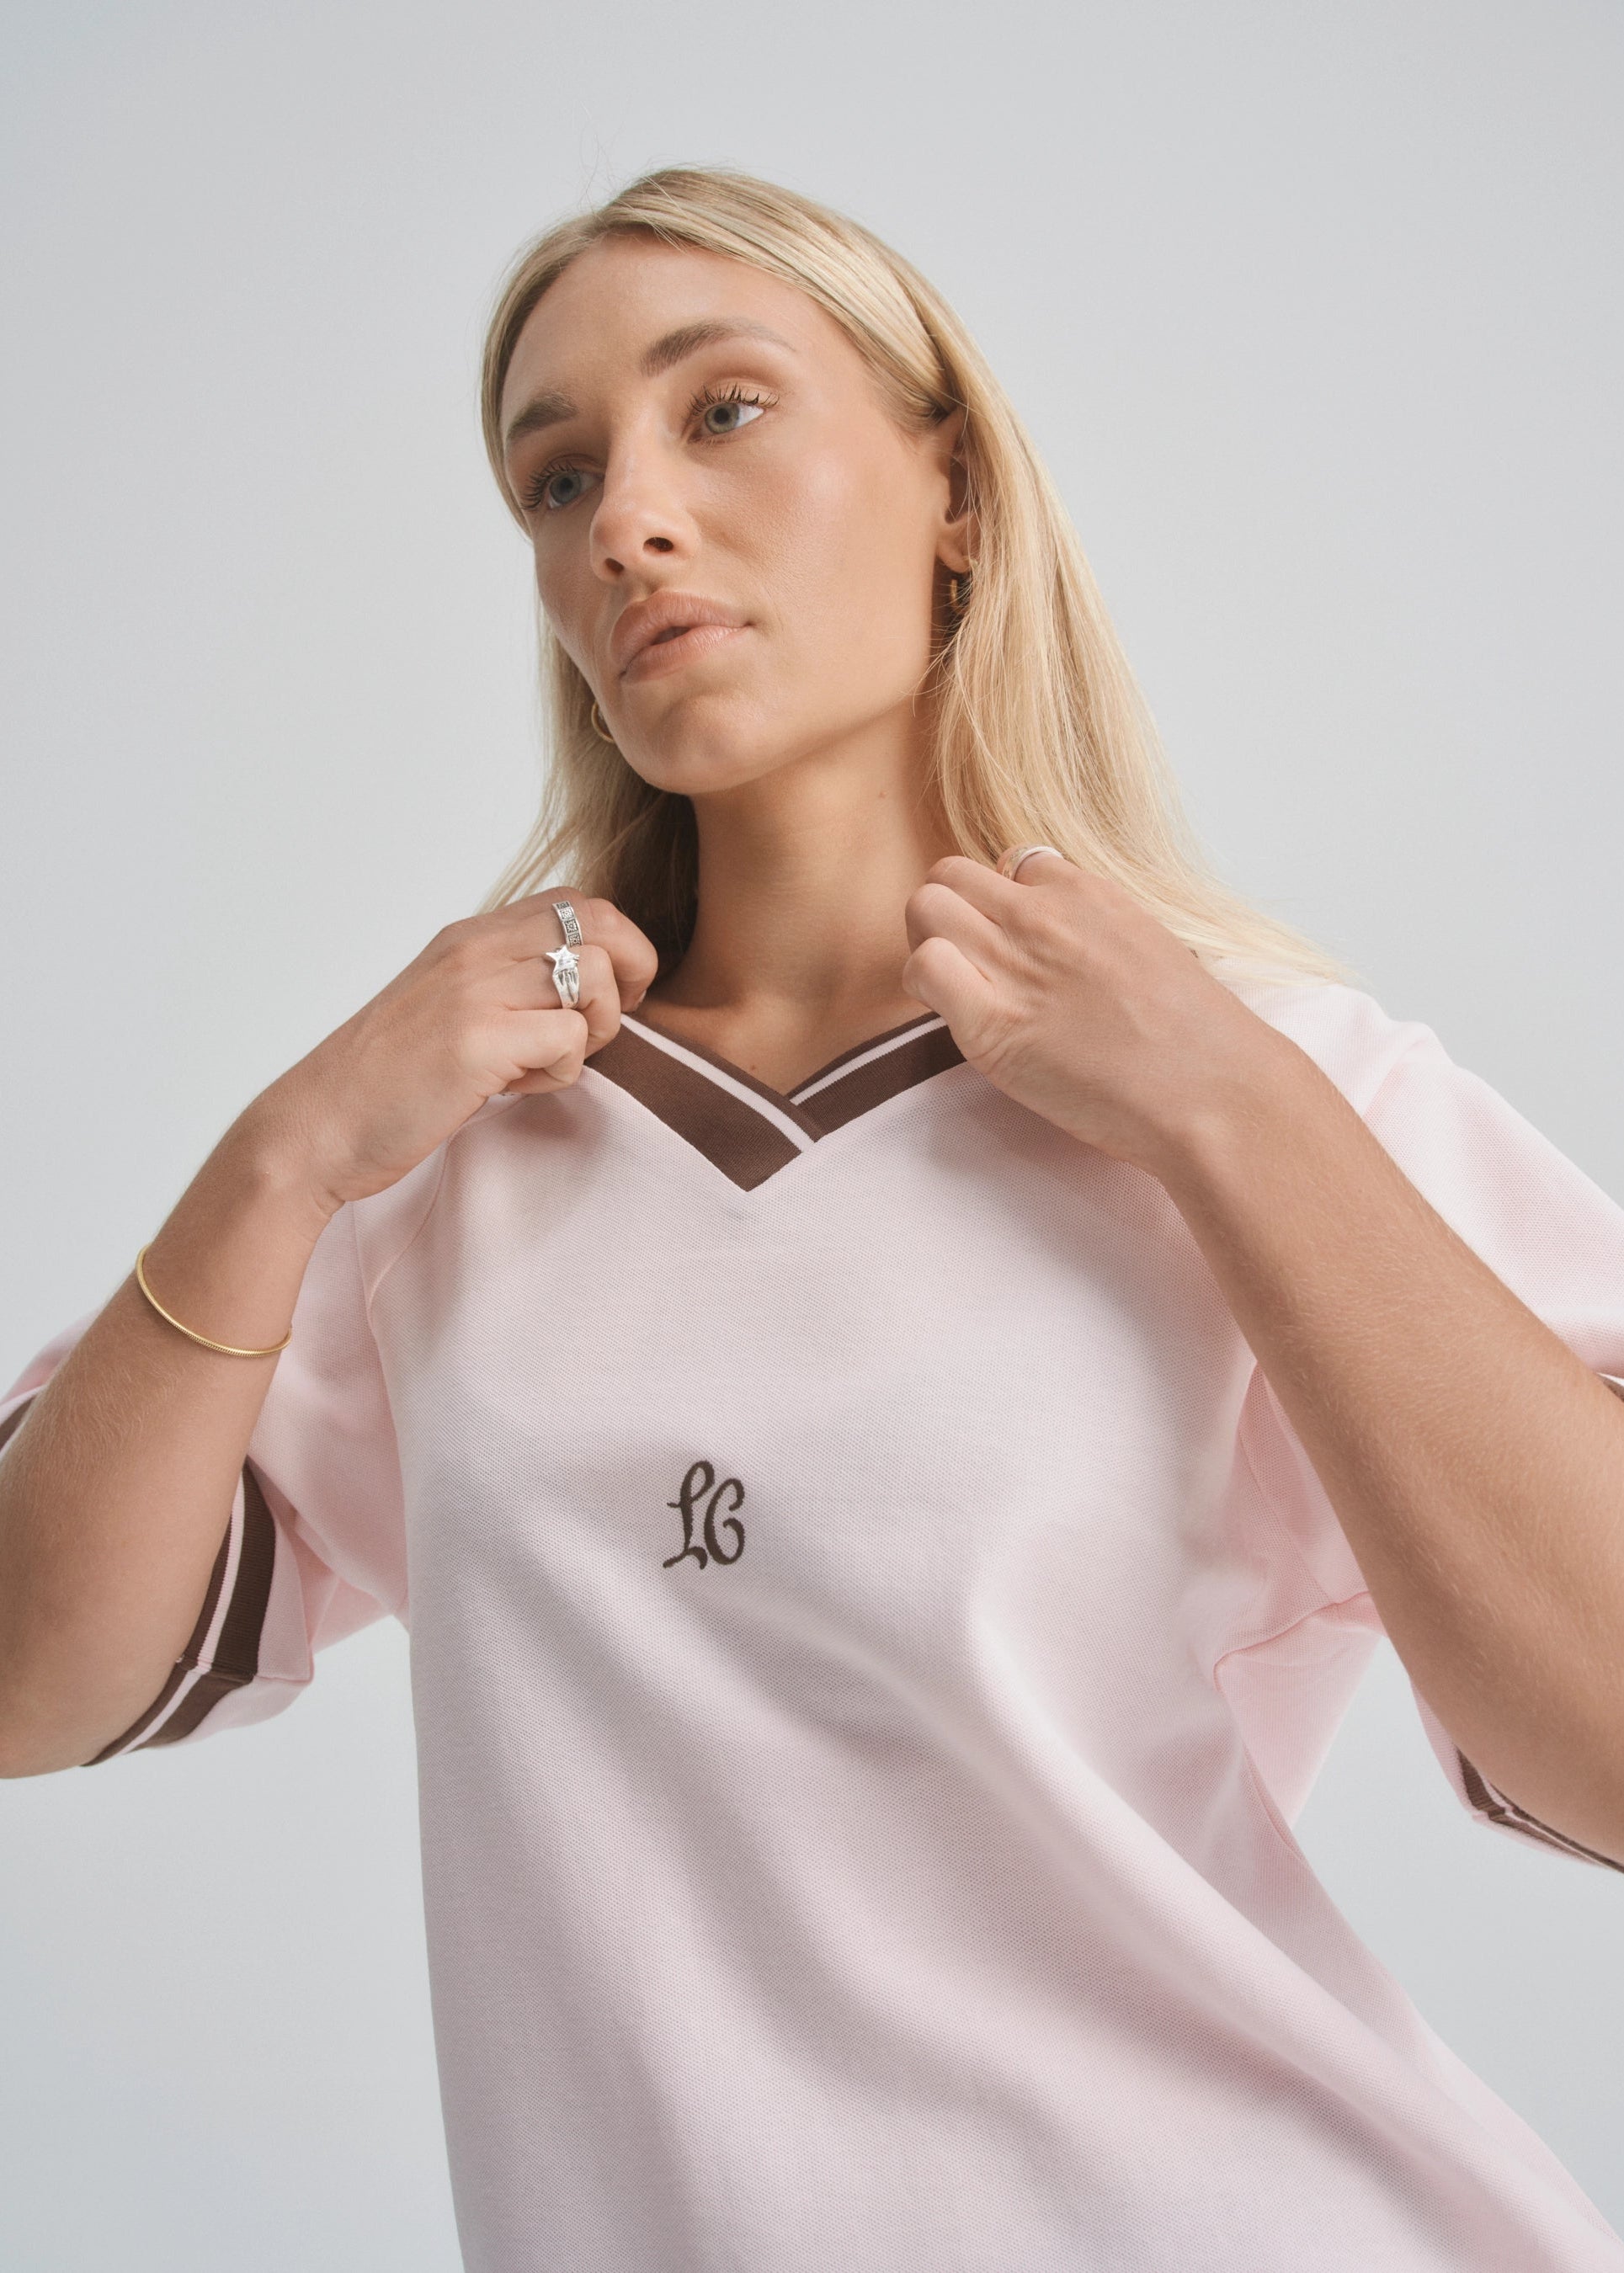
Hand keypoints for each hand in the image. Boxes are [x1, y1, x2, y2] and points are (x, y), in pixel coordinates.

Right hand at [245, 890, 659, 1214]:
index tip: (603, 999)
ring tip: (544, 1064)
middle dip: (626, 979)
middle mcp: (474, 950)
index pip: (577, 901)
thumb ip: (504, 983)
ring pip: (596, 976)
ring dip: (594, 1031)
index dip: (615, 946)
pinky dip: (563, 1072)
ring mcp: (475, 991)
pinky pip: (571, 1036)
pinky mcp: (476, 1041)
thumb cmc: (386, 1081)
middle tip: (594, 1031)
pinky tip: (517, 1088)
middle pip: (602, 922)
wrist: (316, 1126)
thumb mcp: (447, 1006)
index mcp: (469, 937)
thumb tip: (583, 986)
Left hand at [900, 851, 1285, 1177]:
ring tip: (956, 988)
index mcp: (1090, 893)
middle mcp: (1045, 916)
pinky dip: (924, 984)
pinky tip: (956, 1015)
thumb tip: (1070, 947)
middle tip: (969, 964)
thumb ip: (1100, 932)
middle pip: (952, 874)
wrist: (1215, 1092)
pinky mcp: (992, 1023)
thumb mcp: (1152, 948)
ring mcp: (1016, 963)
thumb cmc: (1196, 1040)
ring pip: (926, 907)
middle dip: (949, 914)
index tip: (1020, 945)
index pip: (1013, 864)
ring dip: (928, 944)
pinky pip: (924, 966)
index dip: (1005, 904)